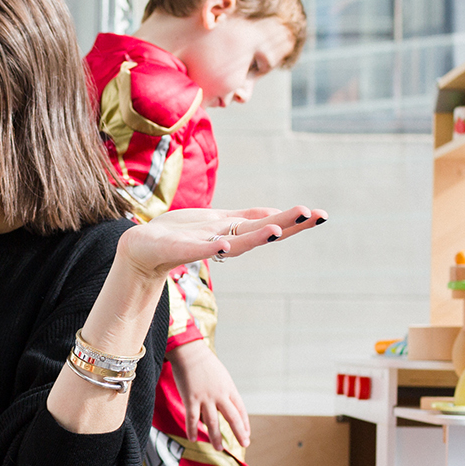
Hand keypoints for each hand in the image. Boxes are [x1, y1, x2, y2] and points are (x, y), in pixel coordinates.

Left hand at [118, 205, 324, 280]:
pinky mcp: (178, 249)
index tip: (323, 215)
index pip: (271, 224)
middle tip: (313, 215)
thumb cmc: (181, 232)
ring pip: (236, 243)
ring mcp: (204, 245)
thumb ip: (247, 221)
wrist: (141, 247)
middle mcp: (224, 241)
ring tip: (278, 230)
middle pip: (261, 232)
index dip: (296, 221)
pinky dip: (211, 249)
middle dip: (287, 223)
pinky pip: (198, 250)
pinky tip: (224, 245)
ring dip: (257, 237)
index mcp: (234, 232)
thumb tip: (279, 216)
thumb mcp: (219, 221)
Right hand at [169, 340, 250, 447]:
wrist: (190, 352)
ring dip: (216, 437)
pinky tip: (193, 438)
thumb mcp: (221, 376)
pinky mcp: (191, 398)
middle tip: (244, 444)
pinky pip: (192, 418)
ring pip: (213, 422)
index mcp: (229, 389)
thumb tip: (223, 406)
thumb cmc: (205, 363)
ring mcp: (205, 398)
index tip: (247, 434)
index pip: (241, 410)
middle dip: (239, 432)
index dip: (245, 424)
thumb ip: (224, 391)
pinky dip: (192, 429)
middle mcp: (220, 395)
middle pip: (232, 418)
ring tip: (218, 448)